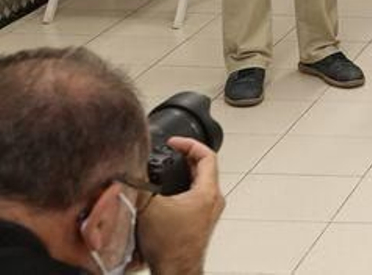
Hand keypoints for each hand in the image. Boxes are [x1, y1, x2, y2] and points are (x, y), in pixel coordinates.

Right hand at [134, 137, 223, 274]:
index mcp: (208, 191)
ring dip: (184, 176)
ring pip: (200, 185)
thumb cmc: (170, 246)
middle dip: (185, 159)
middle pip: (204, 169)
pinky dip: (183, 191)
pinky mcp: (200, 224)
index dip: (189, 144)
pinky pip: (195, 199)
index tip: (174, 142)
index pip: (207, 155)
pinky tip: (166, 197)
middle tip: (170, 154)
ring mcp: (208, 213)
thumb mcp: (149, 208)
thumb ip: (138, 187)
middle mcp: (213, 201)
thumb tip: (126, 174)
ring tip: (168, 170)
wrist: (176, 271)